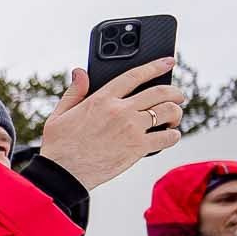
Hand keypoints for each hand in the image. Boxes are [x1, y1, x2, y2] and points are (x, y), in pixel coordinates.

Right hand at [38, 59, 184, 189]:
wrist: (62, 173)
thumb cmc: (58, 146)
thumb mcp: (60, 114)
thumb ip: (74, 92)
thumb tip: (80, 72)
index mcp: (102, 99)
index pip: (135, 75)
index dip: (155, 66)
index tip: (168, 62)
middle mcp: (120, 110)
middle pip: (160, 92)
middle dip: (175, 92)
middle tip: (178, 96)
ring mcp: (131, 128)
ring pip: (168, 111)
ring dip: (176, 113)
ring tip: (173, 119)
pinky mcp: (138, 147)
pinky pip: (168, 137)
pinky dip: (173, 135)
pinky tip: (169, 136)